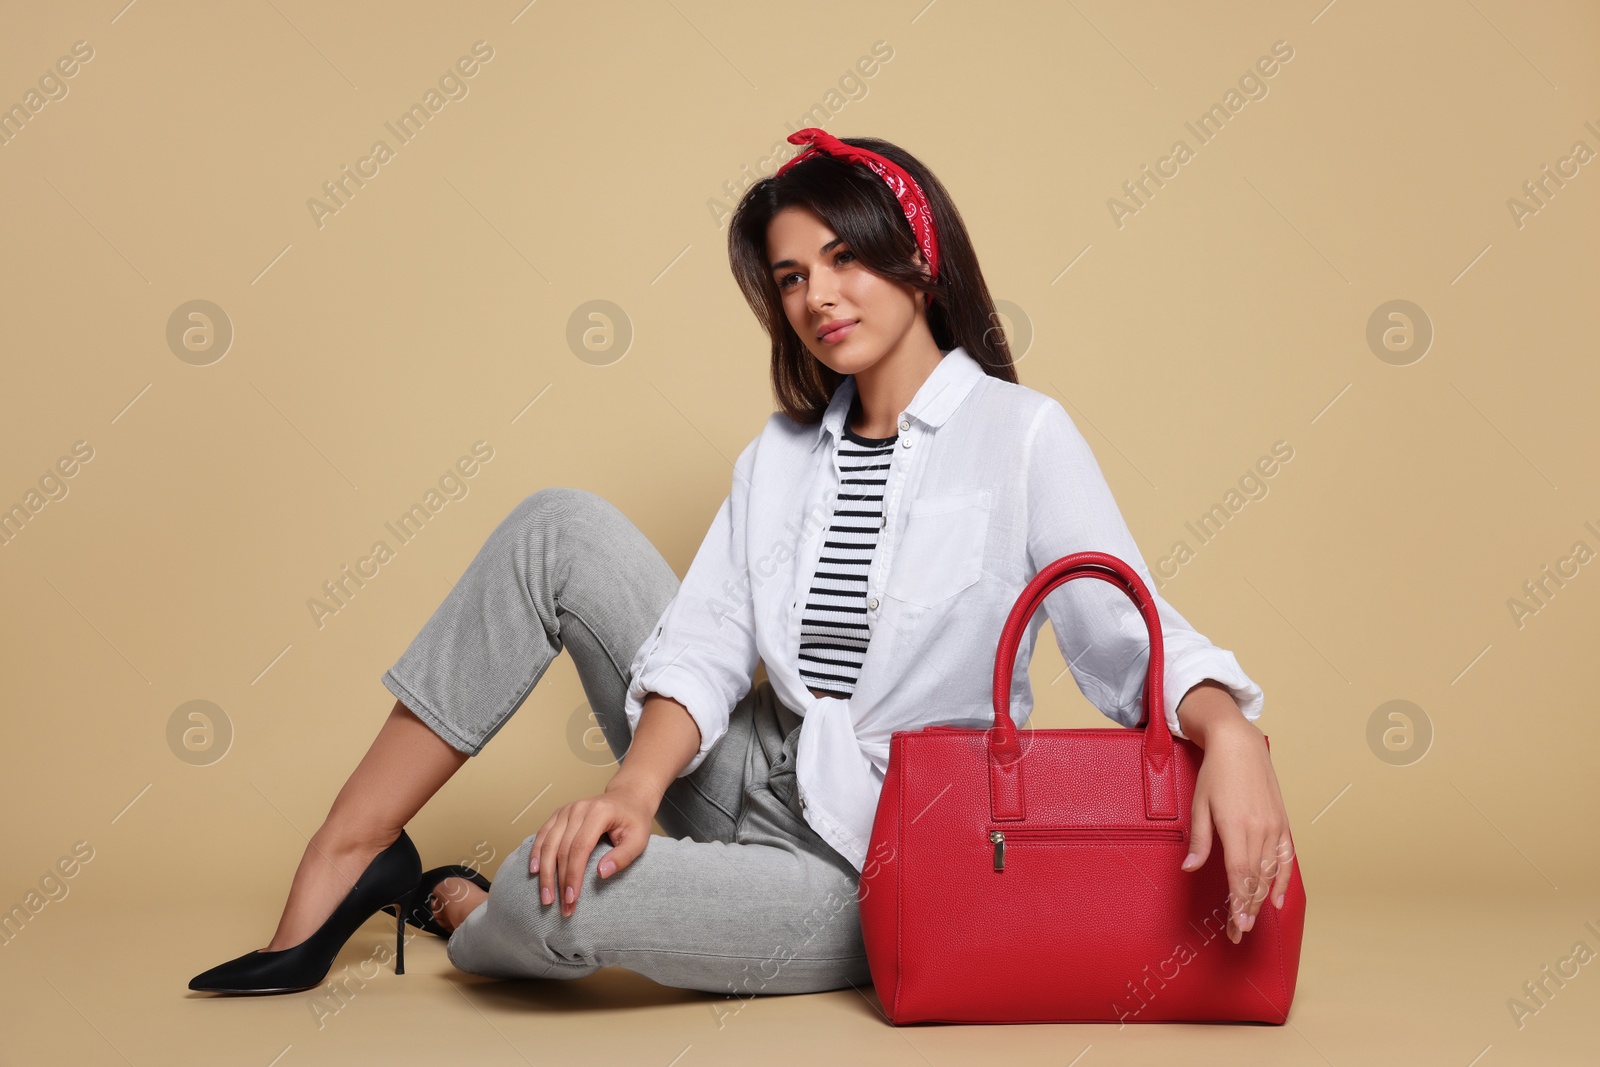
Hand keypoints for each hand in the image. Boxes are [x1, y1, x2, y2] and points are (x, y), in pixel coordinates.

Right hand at [530, 781, 655, 917]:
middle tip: (562, 907)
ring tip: (546, 897)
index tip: (572, 898)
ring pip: (548, 843)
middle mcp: (579, 809)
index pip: (580, 848)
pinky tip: (534, 871)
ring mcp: (566, 810)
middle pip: (562, 848)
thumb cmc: (634, 820)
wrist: (627, 797)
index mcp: (599, 813)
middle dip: (559, 881)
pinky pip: (543, 834)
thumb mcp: (639, 839)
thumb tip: (601, 873)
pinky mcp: (559, 814)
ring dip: (545, 873)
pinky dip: (536, 853)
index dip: (573, 875)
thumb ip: (623, 856)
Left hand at [1178, 720, 1293, 944]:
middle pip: (1255, 880)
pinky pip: (1286, 858)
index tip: (1237, 927)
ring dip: (1262, 899)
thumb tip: (1190, 868)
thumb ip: (1199, 841)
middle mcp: (1259, 829)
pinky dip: (1284, 879)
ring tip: (1252, 920)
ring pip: (1271, 872)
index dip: (1238, 904)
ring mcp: (1274, 826)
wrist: (1239, 745)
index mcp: (1236, 827)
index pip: (1239, 875)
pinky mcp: (1282, 822)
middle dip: (1247, 909)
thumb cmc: (1215, 773)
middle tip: (1238, 933)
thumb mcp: (1200, 805)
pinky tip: (1278, 898)